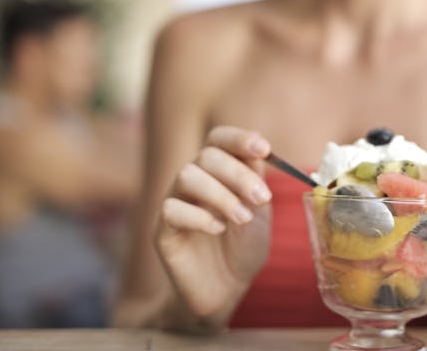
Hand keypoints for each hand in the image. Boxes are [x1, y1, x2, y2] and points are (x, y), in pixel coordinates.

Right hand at [155, 126, 272, 323]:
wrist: (227, 288)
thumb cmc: (244, 246)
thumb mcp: (260, 212)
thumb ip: (257, 182)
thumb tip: (259, 153)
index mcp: (218, 171)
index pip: (219, 139)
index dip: (239, 138)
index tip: (264, 149)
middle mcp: (194, 181)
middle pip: (206, 156)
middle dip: (238, 173)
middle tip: (262, 197)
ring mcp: (175, 202)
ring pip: (186, 176)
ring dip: (221, 195)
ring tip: (243, 218)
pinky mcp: (162, 231)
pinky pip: (170, 209)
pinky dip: (199, 216)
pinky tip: (219, 229)